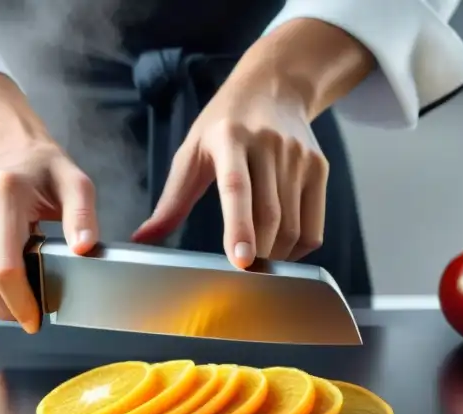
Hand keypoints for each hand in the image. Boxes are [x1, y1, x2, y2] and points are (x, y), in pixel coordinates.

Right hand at [0, 73, 98, 330]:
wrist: (8, 151)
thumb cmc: (45, 172)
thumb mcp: (76, 184)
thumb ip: (83, 215)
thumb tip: (84, 247)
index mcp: (5, 192)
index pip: (6, 268)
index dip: (20, 303)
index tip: (35, 320)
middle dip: (9, 309)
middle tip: (32, 317)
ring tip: (24, 291)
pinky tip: (8, 273)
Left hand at [131, 75, 328, 267]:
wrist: (273, 87)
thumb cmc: (225, 124)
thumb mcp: (192, 152)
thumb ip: (171, 200)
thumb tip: (143, 239)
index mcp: (230, 138)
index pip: (236, 188)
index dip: (238, 227)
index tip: (240, 259)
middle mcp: (269, 145)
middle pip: (269, 216)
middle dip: (257, 254)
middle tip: (242, 277)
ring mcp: (298, 156)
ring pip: (293, 227)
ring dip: (276, 256)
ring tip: (258, 263)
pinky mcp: (319, 168)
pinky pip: (313, 227)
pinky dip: (297, 250)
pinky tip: (280, 250)